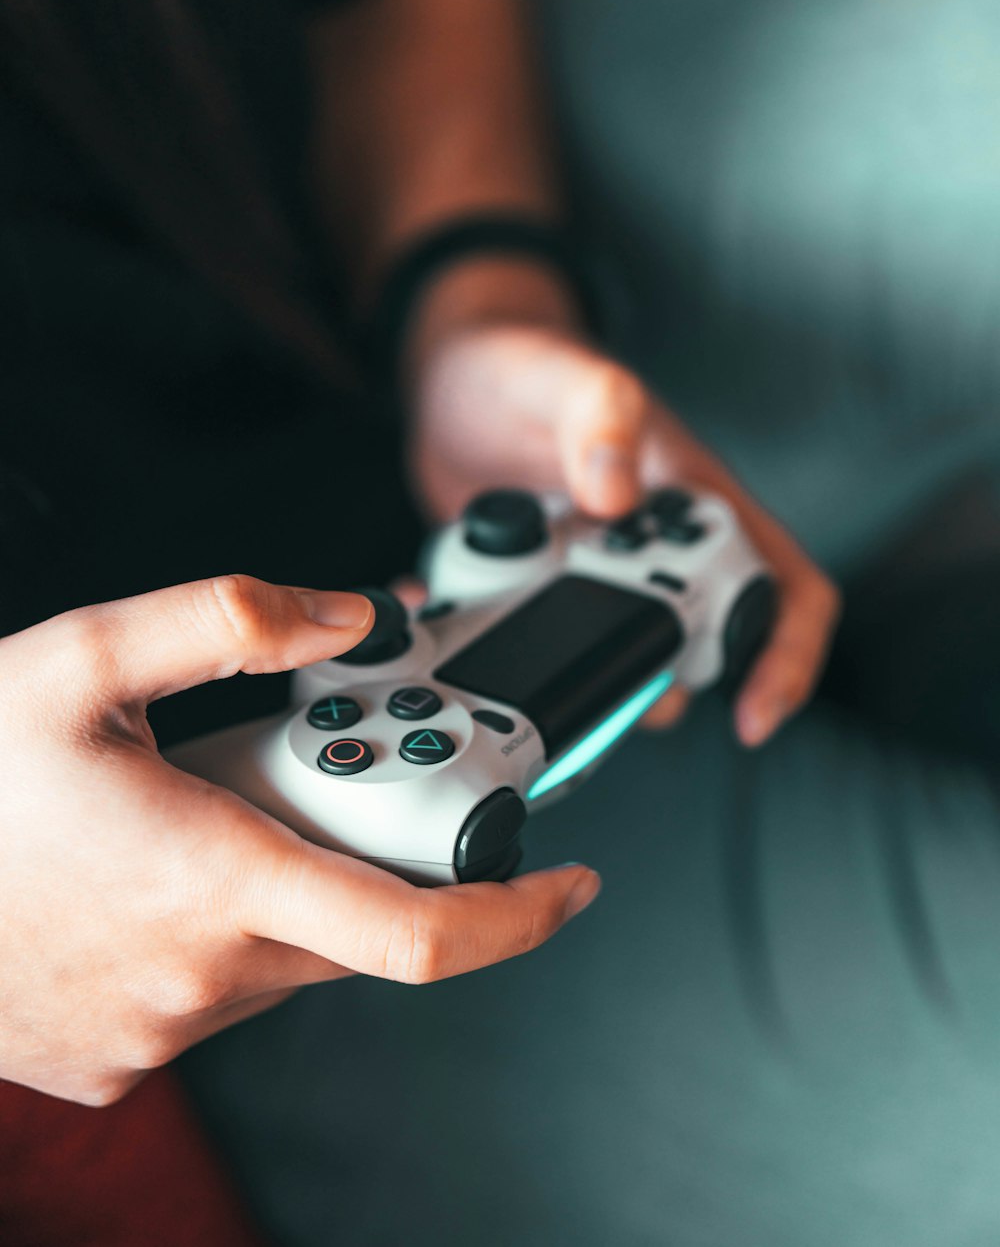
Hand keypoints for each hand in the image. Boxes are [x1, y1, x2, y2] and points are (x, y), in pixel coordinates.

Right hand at [0, 576, 598, 1104]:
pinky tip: (151, 874)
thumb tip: (350, 616)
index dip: (521, 913)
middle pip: (357, 924)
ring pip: (289, 956)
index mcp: (218, 878)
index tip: (572, 878)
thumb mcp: (85, 656)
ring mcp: (160, 1033)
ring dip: (285, 886)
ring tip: (196, 810)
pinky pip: (219, 994)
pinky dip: (224, 931)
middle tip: (303, 777)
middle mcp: (204, 976)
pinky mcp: (120, 1060)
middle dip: (365, 851)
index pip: (420, 932)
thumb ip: (232, 619)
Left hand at [408, 315, 840, 746]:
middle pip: (708, 646)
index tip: (754, 714)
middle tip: (615, 690)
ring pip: (631, 659)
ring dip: (592, 680)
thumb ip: (600, 414)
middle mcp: (659, 543)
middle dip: (670, 681)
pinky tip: (478, 641)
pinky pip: (554, 649)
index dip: (785, 656)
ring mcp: (604, 573)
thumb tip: (618, 490)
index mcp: (693, 493)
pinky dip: (520, 657)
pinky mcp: (550, 590)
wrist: (455, 376)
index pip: (783, 584)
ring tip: (536, 665)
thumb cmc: (525, 361)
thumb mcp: (561, 376)